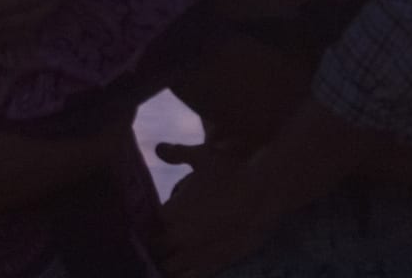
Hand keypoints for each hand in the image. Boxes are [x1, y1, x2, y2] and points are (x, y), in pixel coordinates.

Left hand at [153, 144, 273, 277]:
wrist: (265, 193)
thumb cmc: (233, 171)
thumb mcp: (203, 156)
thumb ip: (177, 153)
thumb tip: (158, 147)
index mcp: (170, 212)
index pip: (147, 227)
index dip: (151, 224)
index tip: (159, 221)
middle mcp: (179, 236)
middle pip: (155, 250)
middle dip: (158, 245)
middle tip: (167, 238)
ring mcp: (196, 253)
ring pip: (169, 268)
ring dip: (170, 261)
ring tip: (178, 254)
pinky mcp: (215, 264)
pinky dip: (186, 274)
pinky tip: (190, 266)